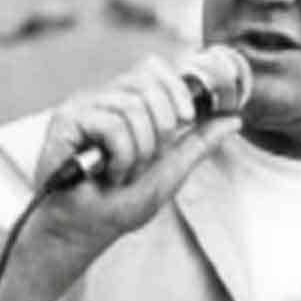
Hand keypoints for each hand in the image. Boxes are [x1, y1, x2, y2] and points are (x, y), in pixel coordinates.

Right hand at [31, 53, 244, 251]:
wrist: (80, 232)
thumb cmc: (117, 205)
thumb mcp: (169, 173)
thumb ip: (199, 143)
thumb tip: (235, 118)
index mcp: (124, 103)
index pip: (154, 68)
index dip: (176, 89)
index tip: (187, 119)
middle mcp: (102, 98)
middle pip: (148, 81)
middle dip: (162, 127)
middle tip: (146, 160)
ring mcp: (81, 106)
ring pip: (134, 106)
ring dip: (140, 150)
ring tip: (123, 172)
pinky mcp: (65, 120)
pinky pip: (112, 124)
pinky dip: (121, 156)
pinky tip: (109, 173)